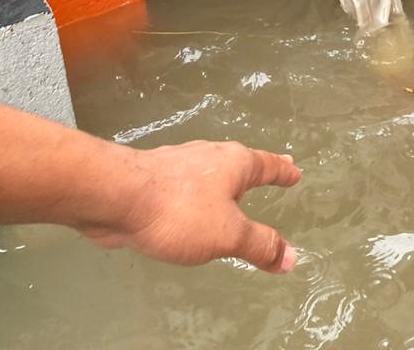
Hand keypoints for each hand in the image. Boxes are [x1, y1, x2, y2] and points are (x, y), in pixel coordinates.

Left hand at [83, 139, 301, 271]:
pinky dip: (198, 194)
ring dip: (224, 181)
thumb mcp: (228, 235)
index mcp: (235, 163)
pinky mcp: (156, 179)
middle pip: (240, 163)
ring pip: (211, 171)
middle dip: (255, 170)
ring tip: (230, 192)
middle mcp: (211, 156)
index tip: (296, 170)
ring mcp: (181, 165)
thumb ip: (259, 245)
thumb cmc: (181, 212)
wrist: (117, 196)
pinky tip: (189, 208)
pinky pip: (187, 186)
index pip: (267, 166)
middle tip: (271, 172)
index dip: (283, 171)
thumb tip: (292, 257)